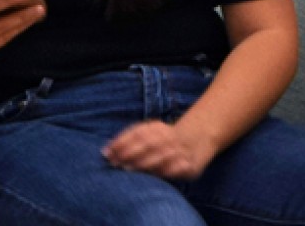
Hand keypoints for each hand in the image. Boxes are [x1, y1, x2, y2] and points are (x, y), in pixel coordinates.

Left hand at [103, 120, 217, 180]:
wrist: (199, 139)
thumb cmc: (163, 141)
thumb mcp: (149, 134)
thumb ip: (129, 141)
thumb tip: (105, 151)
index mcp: (156, 127)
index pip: (137, 133)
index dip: (121, 142)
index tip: (107, 153)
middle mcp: (169, 136)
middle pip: (148, 143)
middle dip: (129, 153)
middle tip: (115, 163)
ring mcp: (181, 150)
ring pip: (161, 156)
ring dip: (143, 163)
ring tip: (128, 170)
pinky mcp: (190, 165)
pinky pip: (176, 168)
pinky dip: (164, 171)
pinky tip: (152, 176)